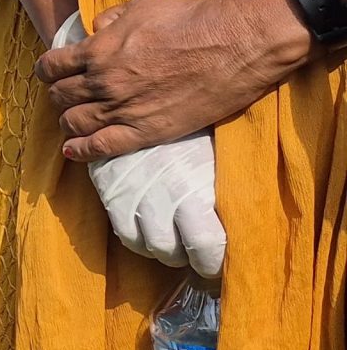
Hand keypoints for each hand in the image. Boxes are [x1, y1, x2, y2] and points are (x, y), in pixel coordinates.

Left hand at [38, 0, 303, 161]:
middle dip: (59, 94)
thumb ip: (111, 18)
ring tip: (72, 121)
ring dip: (68, 121)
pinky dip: (81, 151)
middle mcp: (103, 82)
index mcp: (97, 50)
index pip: (52, 66)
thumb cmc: (191, 19)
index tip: (53, 73)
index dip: (48, 70)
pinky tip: (72, 151)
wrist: (235, 44)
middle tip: (67, 95)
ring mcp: (123, 109)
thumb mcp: (141, 5)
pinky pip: (102, 147)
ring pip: (74, 123)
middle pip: (60, 96)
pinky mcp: (147, 131)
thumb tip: (96, 28)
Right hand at [87, 135, 227, 277]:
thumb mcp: (220, 157)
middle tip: (194, 251)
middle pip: (169, 251)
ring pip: (142, 244)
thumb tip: (240, 231)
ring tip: (173, 238)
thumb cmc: (205, 121)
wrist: (163, 86)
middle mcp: (162, 194)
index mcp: (196, 189)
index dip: (212, 263)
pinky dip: (135, 237)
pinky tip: (149, 228)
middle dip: (183, 258)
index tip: (216, 263)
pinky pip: (122, 230)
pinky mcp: (109, 184)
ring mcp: (132, 190)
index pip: (206, 247)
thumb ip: (220, 194)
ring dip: (158, 250)